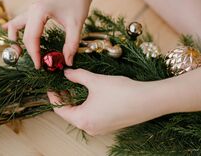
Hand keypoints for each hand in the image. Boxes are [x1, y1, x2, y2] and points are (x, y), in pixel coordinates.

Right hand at [3, 0, 94, 68]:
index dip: (34, 54)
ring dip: (15, 39)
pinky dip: (14, 29)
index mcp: (39, 12)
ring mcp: (31, 9)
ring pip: (15, 26)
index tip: (39, 66)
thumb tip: (67, 61)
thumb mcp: (77, 24)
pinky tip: (9, 35)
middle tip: (34, 63)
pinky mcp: (34, 11)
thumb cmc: (78, 2)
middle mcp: (32, 10)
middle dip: (26, 50)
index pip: (31, 38)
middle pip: (22, 34)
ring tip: (19, 52)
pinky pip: (19, 21)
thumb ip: (71, 44)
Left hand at [48, 69, 168, 134]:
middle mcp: (89, 128)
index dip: (53, 97)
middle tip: (61, 84)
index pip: (59, 110)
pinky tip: (88, 94)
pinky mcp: (109, 126)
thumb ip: (77, 76)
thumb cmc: (121, 92)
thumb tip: (66, 72)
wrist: (149, 101)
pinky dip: (85, 106)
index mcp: (82, 119)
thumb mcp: (95, 81)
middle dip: (64, 98)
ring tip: (73, 87)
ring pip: (80, 115)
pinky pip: (91, 117)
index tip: (51, 85)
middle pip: (69, 114)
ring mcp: (100, 129)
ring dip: (75, 102)